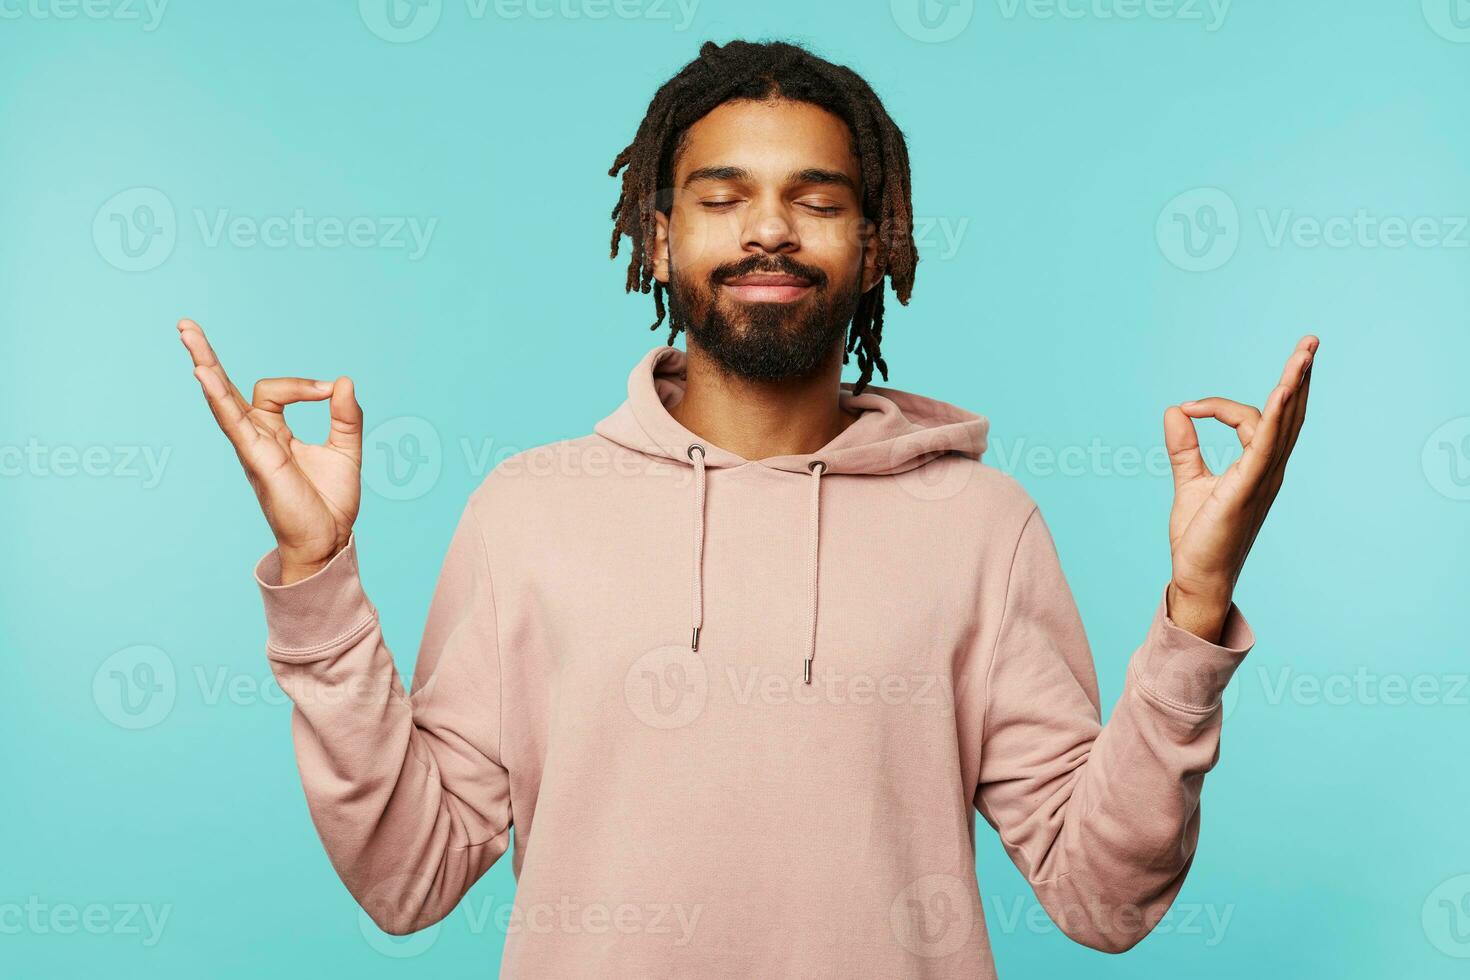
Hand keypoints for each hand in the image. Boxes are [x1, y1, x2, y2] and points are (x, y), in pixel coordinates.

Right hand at [178, 317, 362, 582]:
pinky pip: (233, 422)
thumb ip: (346, 416)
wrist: (328, 541)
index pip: (276, 390)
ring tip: (187, 334)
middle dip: (206, 357)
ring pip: (223, 399)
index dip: (304, 385)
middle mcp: (256, 437)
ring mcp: (252, 447)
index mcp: (275, 432)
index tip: (330, 392)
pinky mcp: (256, 459)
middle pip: (227, 388)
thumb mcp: (346, 450)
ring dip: (206, 365)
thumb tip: (344, 381)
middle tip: (186, 325)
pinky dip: (220, 398)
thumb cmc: (330, 502)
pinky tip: (204, 374)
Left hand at [1162, 335, 1317, 640]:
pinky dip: (1276, 418)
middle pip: (1290, 414)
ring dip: (1294, 386)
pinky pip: (1267, 447)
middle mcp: (1269, 469)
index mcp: (1257, 466)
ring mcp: (1263, 479)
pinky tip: (1283, 392)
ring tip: (1305, 353)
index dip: (1220, 405)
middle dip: (1299, 377)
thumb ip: (1185, 447)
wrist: (1197, 577)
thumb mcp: (1190, 482)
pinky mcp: (1248, 489)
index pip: (1253, 418)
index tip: (1187, 408)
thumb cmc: (1200, 537)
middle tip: (1310, 342)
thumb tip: (1174, 411)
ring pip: (1285, 424)